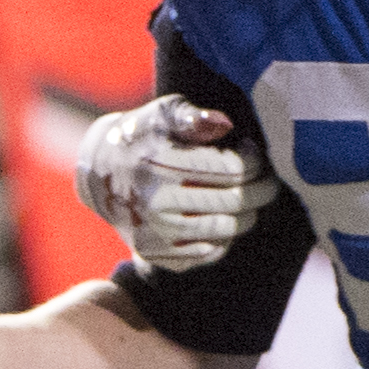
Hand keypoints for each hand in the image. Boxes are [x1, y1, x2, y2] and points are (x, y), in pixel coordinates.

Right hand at [75, 96, 278, 269]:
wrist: (100, 173)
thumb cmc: (142, 136)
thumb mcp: (163, 114)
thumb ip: (194, 117)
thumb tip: (226, 125)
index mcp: (160, 163)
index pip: (232, 169)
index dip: (254, 162)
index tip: (255, 153)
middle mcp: (156, 202)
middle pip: (235, 202)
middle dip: (261, 190)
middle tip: (268, 183)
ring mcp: (156, 233)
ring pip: (227, 229)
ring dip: (248, 215)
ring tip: (250, 201)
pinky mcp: (157, 255)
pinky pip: (209, 252)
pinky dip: (224, 236)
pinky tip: (223, 218)